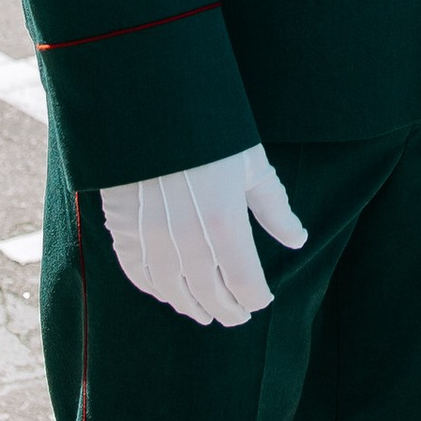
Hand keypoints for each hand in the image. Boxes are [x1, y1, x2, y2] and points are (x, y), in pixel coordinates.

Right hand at [99, 147, 307, 326]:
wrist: (149, 103)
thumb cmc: (209, 131)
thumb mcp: (251, 165)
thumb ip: (273, 208)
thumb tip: (297, 240)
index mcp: (224, 223)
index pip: (245, 284)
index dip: (255, 298)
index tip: (261, 300)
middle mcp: (187, 240)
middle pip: (210, 295)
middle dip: (226, 309)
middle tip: (235, 317)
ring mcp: (152, 238)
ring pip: (173, 291)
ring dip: (190, 307)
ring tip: (203, 314)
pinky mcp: (123, 229)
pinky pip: (138, 273)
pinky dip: (154, 289)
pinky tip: (166, 292)